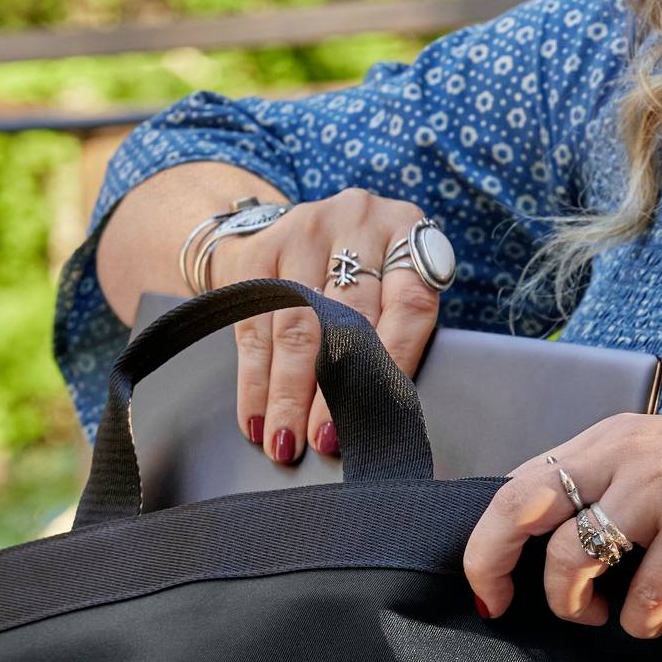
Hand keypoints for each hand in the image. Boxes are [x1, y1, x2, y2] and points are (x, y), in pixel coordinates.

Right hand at [207, 188, 444, 465]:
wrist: (299, 230)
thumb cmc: (358, 276)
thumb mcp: (389, 288)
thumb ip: (393, 335)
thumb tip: (381, 417)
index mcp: (407, 232)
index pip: (408, 307)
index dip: (391, 366)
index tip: (373, 415)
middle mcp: (358, 221)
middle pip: (344, 318)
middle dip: (329, 389)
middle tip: (319, 441)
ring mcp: (305, 230)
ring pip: (294, 325)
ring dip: (285, 393)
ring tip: (282, 440)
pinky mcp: (260, 249)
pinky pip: (253, 325)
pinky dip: (253, 379)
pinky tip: (255, 416)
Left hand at [464, 414, 661, 635]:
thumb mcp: (660, 463)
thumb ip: (605, 487)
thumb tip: (540, 545)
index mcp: (608, 438)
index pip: (518, 485)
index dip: (487, 542)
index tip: (487, 588)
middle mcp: (626, 454)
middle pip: (523, 510)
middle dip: (496, 567)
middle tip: (502, 607)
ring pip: (573, 557)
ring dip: (574, 604)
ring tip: (598, 615)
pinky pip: (641, 595)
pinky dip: (638, 622)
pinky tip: (649, 622)